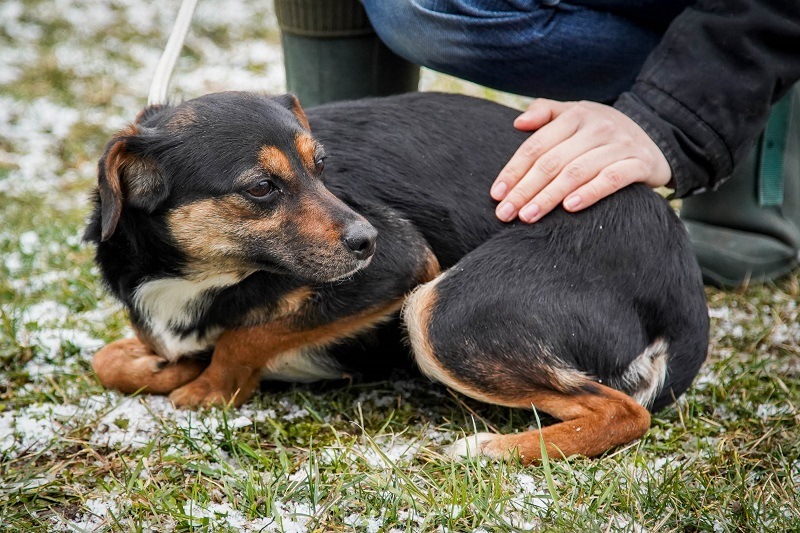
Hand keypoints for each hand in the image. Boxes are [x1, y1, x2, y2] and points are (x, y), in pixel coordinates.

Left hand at [491, 99, 671, 222]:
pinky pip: (612, 178)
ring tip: (528, 216)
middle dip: (525, 189)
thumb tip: (518, 123)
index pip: (537, 145)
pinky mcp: (641, 162)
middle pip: (552, 161)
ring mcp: (620, 144)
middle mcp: (597, 126)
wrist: (656, 137)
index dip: (514, 170)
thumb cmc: (601, 132)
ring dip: (549, 196)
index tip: (497, 194)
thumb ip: (546, 112)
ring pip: (577, 172)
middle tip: (506, 213)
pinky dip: (590, 192)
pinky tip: (570, 207)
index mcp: (575, 114)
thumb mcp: (575, 114)